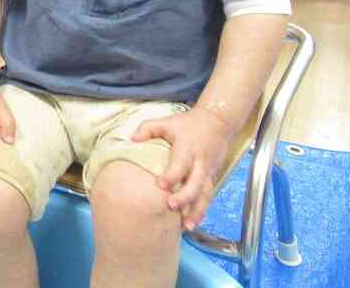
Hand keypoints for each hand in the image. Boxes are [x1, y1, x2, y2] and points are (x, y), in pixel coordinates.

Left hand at [132, 106, 235, 229]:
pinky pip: (208, 196)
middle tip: (171, 206)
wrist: (217, 122)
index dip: (172, 175)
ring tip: (186, 226)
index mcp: (187, 148)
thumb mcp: (167, 122)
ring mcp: (208, 171)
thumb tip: (132, 140)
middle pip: (195, 183)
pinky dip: (202, 210)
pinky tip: (193, 222)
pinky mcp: (212, 178)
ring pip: (205, 194)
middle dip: (185, 197)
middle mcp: (200, 162)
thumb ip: (148, 128)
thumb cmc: (187, 124)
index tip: (161, 184)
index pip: (181, 164)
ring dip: (197, 211)